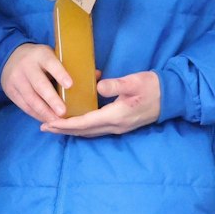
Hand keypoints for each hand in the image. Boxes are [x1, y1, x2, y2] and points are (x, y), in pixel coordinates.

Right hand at [1, 42, 71, 122]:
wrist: (11, 57)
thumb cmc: (40, 59)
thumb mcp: (52, 55)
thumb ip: (69, 65)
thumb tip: (95, 75)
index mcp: (41, 54)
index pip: (51, 63)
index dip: (60, 74)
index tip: (70, 85)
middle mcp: (27, 66)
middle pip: (39, 84)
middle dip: (52, 100)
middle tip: (63, 112)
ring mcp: (16, 79)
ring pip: (31, 98)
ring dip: (44, 112)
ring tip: (57, 122)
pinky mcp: (10, 90)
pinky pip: (24, 106)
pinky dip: (36, 114)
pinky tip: (47, 120)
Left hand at [41, 71, 160, 137]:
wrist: (170, 97)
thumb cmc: (152, 87)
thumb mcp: (134, 82)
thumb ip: (116, 85)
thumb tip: (99, 86)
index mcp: (115, 115)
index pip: (85, 122)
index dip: (66, 124)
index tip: (49, 123)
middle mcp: (114, 126)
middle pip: (83, 131)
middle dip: (63, 129)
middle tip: (44, 126)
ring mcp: (117, 127)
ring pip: (89, 132)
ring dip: (71, 130)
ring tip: (54, 126)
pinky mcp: (120, 124)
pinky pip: (95, 129)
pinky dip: (82, 127)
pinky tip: (75, 123)